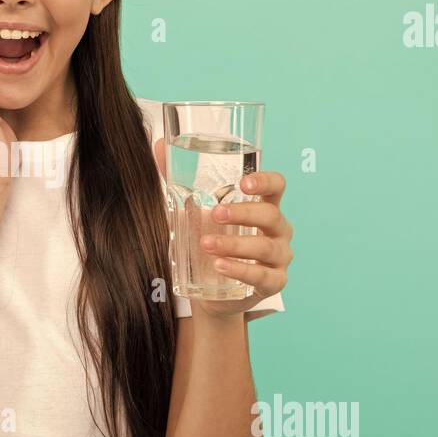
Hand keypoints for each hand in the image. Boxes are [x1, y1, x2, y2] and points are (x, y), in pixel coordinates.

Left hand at [152, 136, 292, 319]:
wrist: (212, 292)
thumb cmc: (211, 242)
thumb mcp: (194, 212)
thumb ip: (179, 179)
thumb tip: (158, 144)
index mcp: (264, 206)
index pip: (277, 186)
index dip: (265, 181)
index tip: (243, 183)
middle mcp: (278, 230)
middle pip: (270, 214)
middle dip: (243, 213)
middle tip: (214, 214)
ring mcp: (279, 257)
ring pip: (265, 247)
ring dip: (235, 245)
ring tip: (206, 244)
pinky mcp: (273, 283)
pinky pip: (262, 276)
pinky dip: (241, 270)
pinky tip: (220, 267)